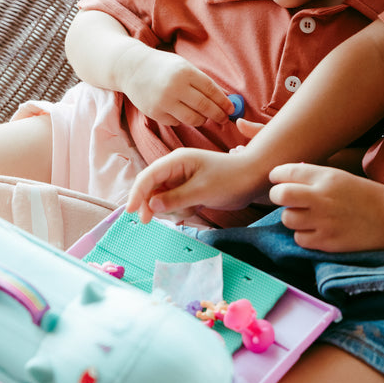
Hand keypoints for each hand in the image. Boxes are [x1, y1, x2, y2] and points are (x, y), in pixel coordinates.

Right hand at [119, 47, 234, 126]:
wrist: (131, 68)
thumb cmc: (164, 67)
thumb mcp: (184, 66)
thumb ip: (202, 82)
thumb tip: (225, 99)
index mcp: (185, 72)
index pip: (211, 90)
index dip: (224, 102)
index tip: (231, 109)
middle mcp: (175, 87)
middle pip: (204, 107)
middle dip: (218, 115)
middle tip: (224, 119)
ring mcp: (163, 101)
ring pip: (193, 119)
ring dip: (202, 120)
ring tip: (204, 116)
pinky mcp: (155, 113)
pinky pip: (177, 122)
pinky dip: (183, 120)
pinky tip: (182, 113)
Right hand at [126, 148, 269, 222]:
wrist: (253, 178)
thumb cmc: (230, 179)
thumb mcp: (202, 190)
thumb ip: (175, 198)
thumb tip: (152, 206)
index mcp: (177, 160)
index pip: (148, 176)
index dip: (136, 193)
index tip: (131, 212)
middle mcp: (176, 168)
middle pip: (151, 188)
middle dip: (152, 205)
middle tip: (151, 221)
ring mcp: (182, 179)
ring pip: (161, 199)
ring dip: (170, 209)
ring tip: (191, 209)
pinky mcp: (189, 189)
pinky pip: (174, 203)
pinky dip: (180, 210)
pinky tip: (194, 209)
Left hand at [267, 163, 383, 252]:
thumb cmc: (366, 195)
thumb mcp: (341, 177)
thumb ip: (314, 176)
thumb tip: (287, 175)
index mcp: (326, 177)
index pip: (284, 173)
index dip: (277, 177)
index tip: (279, 180)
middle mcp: (321, 198)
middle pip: (279, 195)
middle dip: (278, 196)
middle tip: (286, 199)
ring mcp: (323, 222)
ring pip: (287, 219)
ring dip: (293, 217)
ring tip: (306, 216)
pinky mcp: (327, 242)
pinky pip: (299, 239)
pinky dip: (304, 235)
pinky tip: (317, 230)